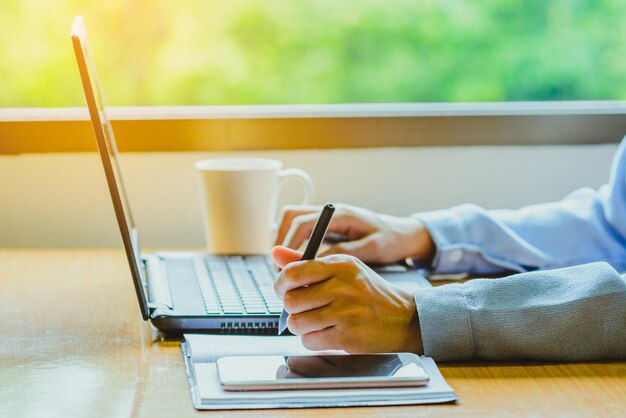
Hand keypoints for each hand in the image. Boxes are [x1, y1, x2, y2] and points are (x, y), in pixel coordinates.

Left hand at [272, 246, 423, 353]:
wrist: (404, 318)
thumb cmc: (369, 294)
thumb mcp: (343, 269)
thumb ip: (307, 262)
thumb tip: (275, 253)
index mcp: (340, 265)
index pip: (293, 272)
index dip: (280, 284)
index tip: (283, 290)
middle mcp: (343, 286)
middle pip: (291, 300)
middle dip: (292, 308)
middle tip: (304, 308)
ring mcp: (346, 312)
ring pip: (297, 323)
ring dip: (302, 326)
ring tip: (317, 322)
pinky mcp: (347, 336)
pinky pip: (310, 341)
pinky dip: (313, 340)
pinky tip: (328, 333)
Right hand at [275, 204, 434, 264]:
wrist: (406, 235)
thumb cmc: (392, 240)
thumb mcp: (371, 249)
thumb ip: (343, 252)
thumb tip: (315, 261)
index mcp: (341, 214)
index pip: (303, 222)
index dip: (289, 243)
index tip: (285, 263)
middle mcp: (330, 212)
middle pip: (291, 216)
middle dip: (280, 239)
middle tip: (280, 266)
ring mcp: (328, 219)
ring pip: (293, 222)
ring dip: (285, 241)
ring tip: (285, 267)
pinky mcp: (328, 228)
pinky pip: (302, 231)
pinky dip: (294, 245)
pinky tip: (297, 264)